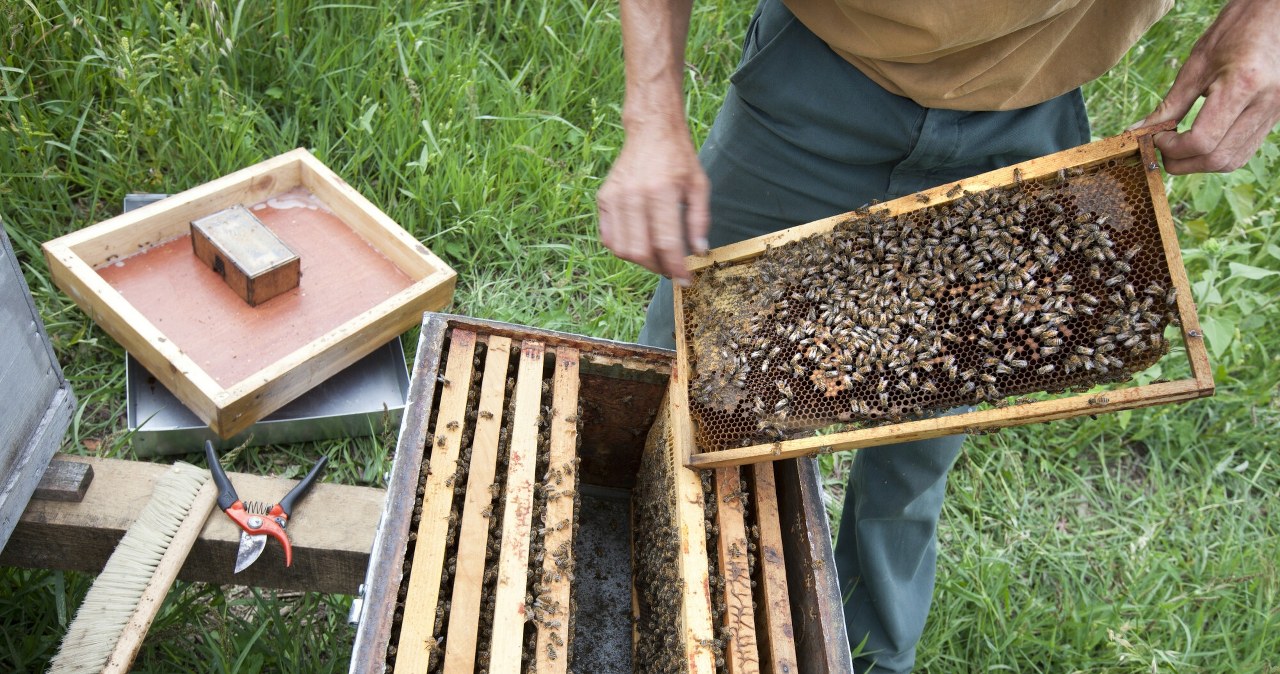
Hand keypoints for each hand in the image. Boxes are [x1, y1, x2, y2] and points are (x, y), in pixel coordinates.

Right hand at [597, 124, 709, 285]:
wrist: (651, 131)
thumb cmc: (679, 158)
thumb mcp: (699, 185)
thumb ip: (700, 219)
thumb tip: (699, 251)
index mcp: (661, 191)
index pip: (666, 242)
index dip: (676, 266)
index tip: (685, 279)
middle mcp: (634, 195)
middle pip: (640, 251)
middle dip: (658, 268)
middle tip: (671, 269)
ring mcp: (615, 197)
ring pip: (622, 249)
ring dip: (640, 261)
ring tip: (656, 257)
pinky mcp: (604, 198)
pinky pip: (608, 237)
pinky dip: (622, 249)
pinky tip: (639, 244)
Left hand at [1134, 0, 1279, 173]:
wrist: (1276, 14)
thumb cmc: (1236, 30)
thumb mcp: (1197, 64)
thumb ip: (1170, 104)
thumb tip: (1138, 130)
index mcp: (1242, 87)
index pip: (1202, 141)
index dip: (1172, 148)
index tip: (1156, 137)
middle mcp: (1265, 104)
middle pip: (1217, 159)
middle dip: (1183, 162)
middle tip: (1163, 148)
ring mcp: (1275, 113)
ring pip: (1233, 161)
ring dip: (1201, 163)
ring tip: (1180, 146)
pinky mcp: (1276, 117)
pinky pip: (1245, 149)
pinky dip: (1219, 154)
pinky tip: (1203, 141)